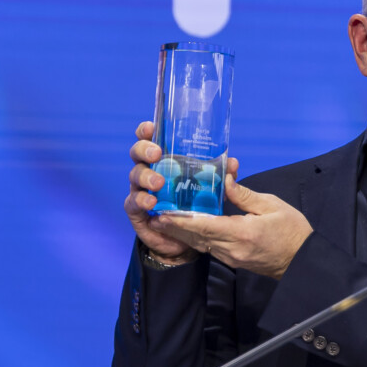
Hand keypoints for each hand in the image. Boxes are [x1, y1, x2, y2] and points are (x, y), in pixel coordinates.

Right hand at [123, 121, 222, 264]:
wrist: (181, 239)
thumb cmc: (192, 206)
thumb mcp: (208, 188)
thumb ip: (219, 175)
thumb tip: (232, 163)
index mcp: (162, 160)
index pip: (150, 139)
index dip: (147, 131)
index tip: (152, 127)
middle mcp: (148, 171)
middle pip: (137, 153)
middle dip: (144, 150)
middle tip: (157, 154)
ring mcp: (139, 189)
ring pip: (135, 176)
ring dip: (146, 177)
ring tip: (158, 184)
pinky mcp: (136, 210)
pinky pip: (133, 202)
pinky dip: (141, 200)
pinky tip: (151, 202)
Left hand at [149, 164, 312, 279]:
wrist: (302, 261)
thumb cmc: (292, 231)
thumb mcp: (271, 206)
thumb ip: (244, 195)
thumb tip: (225, 181)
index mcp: (242, 234)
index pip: (205, 226)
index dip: (181, 220)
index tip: (162, 213)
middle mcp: (232, 249)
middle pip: (196, 238)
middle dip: (173, 227)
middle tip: (153, 216)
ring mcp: (231, 257)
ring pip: (200, 244)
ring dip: (181, 233)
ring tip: (162, 220)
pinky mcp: (233, 260)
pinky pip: (208, 248)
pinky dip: (194, 238)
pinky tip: (185, 228)